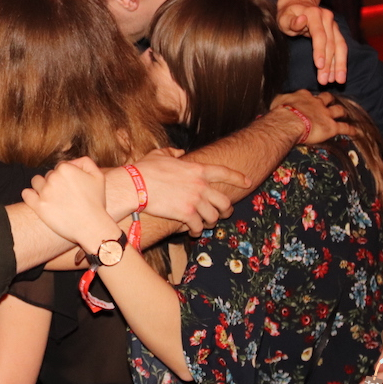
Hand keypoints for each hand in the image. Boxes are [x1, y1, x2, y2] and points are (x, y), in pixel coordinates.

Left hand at [21, 157, 117, 249]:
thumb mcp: (98, 176)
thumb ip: (86, 162)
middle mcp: (53, 177)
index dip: (66, 177)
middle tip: (65, 195)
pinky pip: (26, 194)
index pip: (60, 167)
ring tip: (52, 198)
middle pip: (48, 175)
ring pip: (36, 182)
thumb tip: (73, 162)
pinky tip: (38, 199)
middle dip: (55, 182)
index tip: (71, 186)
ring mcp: (44, 192)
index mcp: (65, 168)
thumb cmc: (96, 202)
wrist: (91, 226)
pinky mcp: (39, 206)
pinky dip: (30, 195)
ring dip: (42, 187)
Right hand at [122, 149, 247, 234]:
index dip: (238, 177)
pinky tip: (192, 231)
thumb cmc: (145, 169)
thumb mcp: (160, 155)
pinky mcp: (186, 214)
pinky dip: (197, 230)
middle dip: (226, 210)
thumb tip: (178, 152)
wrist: (135, 185)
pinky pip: (199, 226)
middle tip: (223, 214)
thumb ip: (173, 152)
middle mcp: (200, 185)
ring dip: (210, 222)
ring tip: (205, 224)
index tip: (247, 182)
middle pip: (224, 201)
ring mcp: (195, 200)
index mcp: (197, 169)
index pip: (224, 172)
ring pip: (214, 216)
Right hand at [270, 90, 354, 143]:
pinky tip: (356, 132)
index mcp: (303, 96)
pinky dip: (351, 130)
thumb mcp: (277, 101)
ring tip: (344, 114)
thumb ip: (280, 100)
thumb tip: (277, 102)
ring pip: (338, 110)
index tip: (307, 100)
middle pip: (327, 98)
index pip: (308, 94)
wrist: (287, 122)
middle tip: (330, 101)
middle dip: (329, 99)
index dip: (309, 97)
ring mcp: (326, 114)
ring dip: (341, 112)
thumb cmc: (279, 113)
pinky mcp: (332, 127)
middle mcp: (316, 102)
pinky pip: (345, 128)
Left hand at [275, 0, 346, 84]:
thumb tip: (302, 21)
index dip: (320, 51)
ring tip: (337, 81)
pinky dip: (340, 62)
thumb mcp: (284, 17)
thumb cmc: (288, 14)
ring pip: (340, 46)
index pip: (319, 34)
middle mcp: (327, 18)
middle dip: (328, 64)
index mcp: (314, 14)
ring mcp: (333, 24)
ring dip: (339, 65)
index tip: (318, 66)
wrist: (299, 3)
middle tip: (324, 81)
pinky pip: (341, 48)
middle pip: (331, 43)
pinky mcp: (336, 31)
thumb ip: (291, 21)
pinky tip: (338, 75)